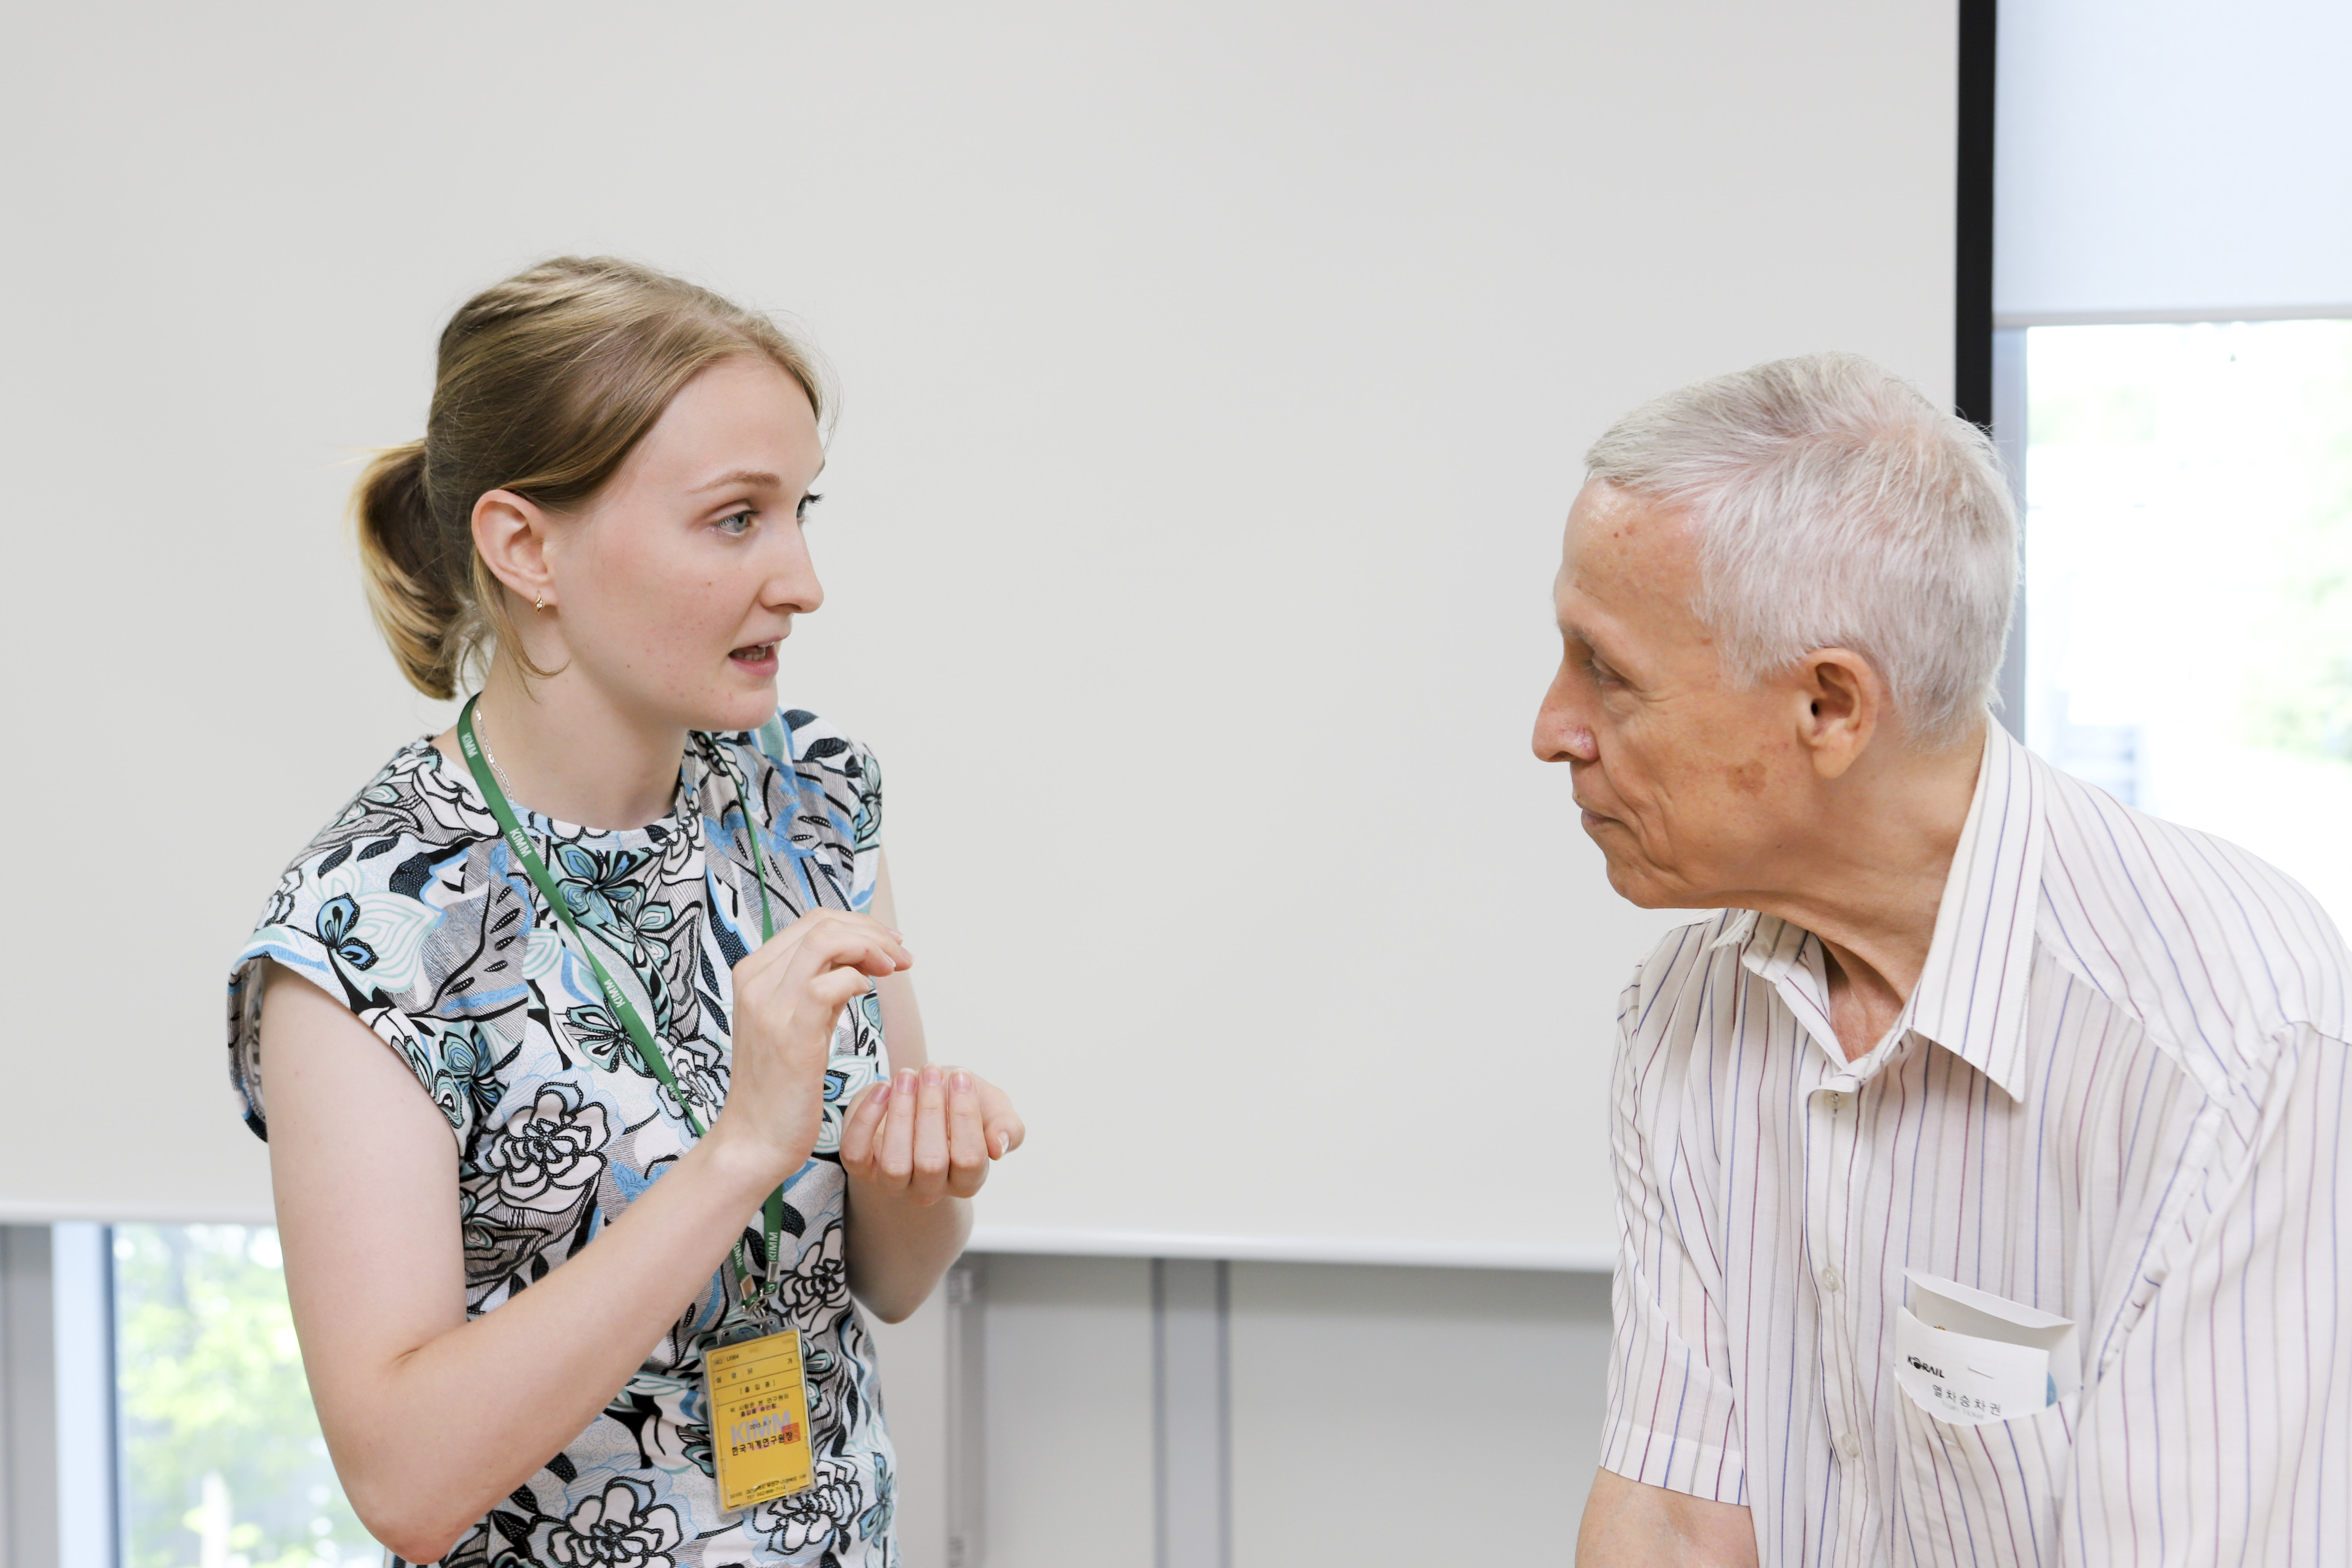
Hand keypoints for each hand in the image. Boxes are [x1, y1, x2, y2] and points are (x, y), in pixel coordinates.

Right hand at [712, 910, 912, 1182]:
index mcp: (755, 972)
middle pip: (822, 923)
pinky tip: (867, 994)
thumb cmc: (780, 1084)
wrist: (755, 1138)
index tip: (889, 946)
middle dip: (872, 931)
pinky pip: (828, 985)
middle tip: (901, 957)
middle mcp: (756, 981)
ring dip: (871, 948)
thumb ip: (820, 987)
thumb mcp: (799, 1022)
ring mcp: (769, 1006)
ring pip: (825, 942)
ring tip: (894, 969)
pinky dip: (856, 980)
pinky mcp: (790, 1034)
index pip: (813, 922)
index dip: (859, 925)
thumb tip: (858, 962)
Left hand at [839, 1065, 1024, 1205]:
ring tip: (906, 1076)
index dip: (965, 1117)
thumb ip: (1006, 1126)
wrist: (921, 1094)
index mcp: (968, 1178)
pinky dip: (866, 1120)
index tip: (960, 1077)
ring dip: (899, 1114)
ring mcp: (894, 1183)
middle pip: (932, 1163)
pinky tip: (882, 1088)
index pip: (970, 1159)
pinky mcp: (863, 1168)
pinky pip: (856, 1154)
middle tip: (930, 1070)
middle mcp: (931, 1188)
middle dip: (930, 1110)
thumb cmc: (958, 1102)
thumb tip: (999, 1147)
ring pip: (894, 1165)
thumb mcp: (992, 1106)